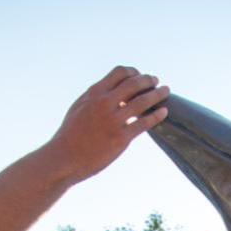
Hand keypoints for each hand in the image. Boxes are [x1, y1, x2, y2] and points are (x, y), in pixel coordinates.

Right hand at [43, 66, 168, 184]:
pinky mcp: (120, 138)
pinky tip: (163, 112)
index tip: (139, 76)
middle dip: (148, 80)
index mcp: (94, 93)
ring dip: (157, 94)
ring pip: (142, 101)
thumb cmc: (70, 134)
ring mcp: (113, 121)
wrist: (64, 158)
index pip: (120, 72)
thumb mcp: (79, 107)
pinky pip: (144, 123)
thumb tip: (108, 90)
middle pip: (134, 83)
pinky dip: (156, 115)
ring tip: (166, 91)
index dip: (133, 72)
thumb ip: (95, 97)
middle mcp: (104, 103)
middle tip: (157, 81)